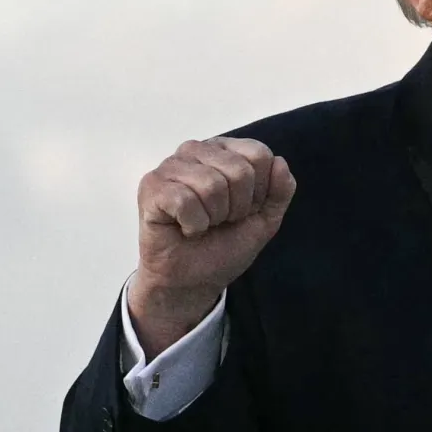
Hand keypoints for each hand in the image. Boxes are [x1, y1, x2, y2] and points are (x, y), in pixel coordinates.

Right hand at [129, 137, 294, 353]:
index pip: (259, 154)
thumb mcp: (265, 218)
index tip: (244, 210)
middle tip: (220, 221)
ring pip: (211, 185)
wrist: (194, 280)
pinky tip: (185, 228)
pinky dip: (193, 225)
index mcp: (224, 150)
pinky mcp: (151, 187)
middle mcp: (196, 150)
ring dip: (214, 217)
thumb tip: (280, 162)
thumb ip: (280, 190)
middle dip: (237, 208)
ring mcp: (170, 166)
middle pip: (239, 171)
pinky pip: (184, 201)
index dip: (259, 192)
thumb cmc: (225, 244)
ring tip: (203, 224)